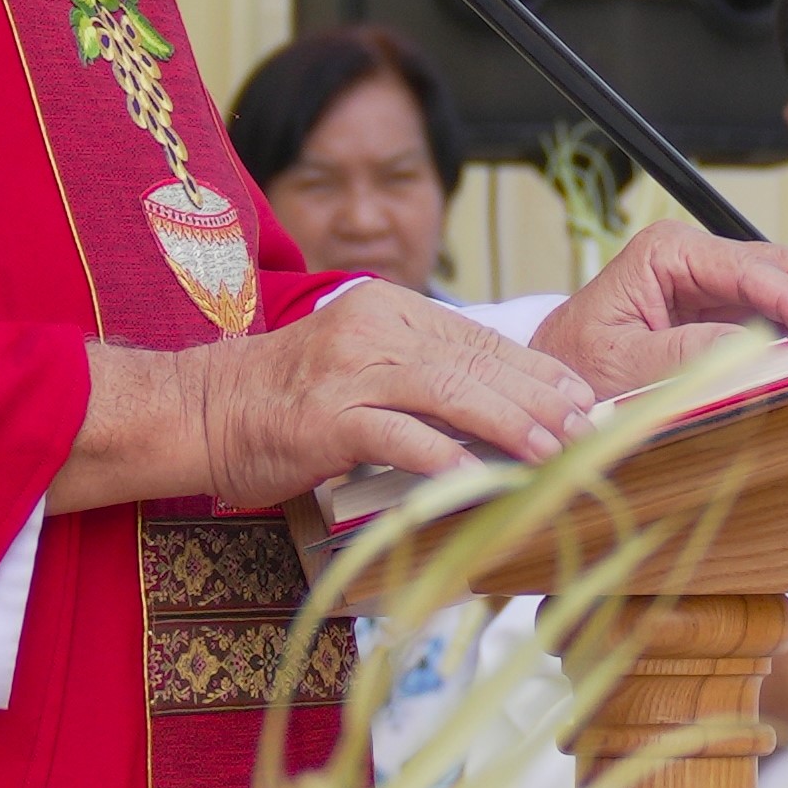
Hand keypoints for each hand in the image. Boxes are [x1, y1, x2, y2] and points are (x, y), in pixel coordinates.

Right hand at [59, 279, 594, 509]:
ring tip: (551, 453)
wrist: (200, 409)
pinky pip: (400, 437)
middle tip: (586, 429)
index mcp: (388, 309)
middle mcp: (374, 329)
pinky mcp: (327, 418)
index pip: (478, 338)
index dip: (534, 370)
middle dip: (538, 398)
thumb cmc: (285, 399)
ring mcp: (350, 371)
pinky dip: (443, 459)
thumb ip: (420, 373)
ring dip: (508, 426)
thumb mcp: (360, 366)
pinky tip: (477, 479)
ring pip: (450, 393)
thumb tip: (500, 404)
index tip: (579, 398)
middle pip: (476, 362)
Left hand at [531, 221, 787, 397]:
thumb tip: (755, 348)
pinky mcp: (723, 314)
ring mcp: (713, 285)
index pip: (749, 268)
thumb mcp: (621, 367)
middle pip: (782, 265)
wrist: (550, 389)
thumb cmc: (573, 371)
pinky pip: (778, 316)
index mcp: (667, 254)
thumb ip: (685, 356)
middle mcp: (696, 260)